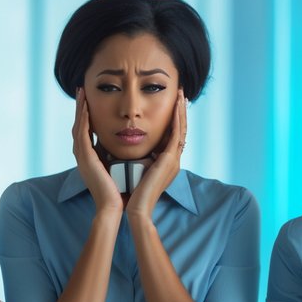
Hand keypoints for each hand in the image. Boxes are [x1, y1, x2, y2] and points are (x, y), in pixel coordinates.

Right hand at [73, 90, 122, 214]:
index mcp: (89, 156)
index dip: (86, 115)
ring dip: (80, 108)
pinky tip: (87, 107)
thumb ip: (116, 154)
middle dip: (80, 107)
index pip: (86, 130)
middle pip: (79, 124)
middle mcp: (82, 154)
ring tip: (82, 93)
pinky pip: (82, 133)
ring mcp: (81, 156)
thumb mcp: (116, 166)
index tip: (89, 100)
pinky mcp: (85, 157)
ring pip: (78, 125)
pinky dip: (84, 119)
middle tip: (81, 91)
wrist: (114, 206)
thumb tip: (126, 142)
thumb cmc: (118, 190)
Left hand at [126, 92, 186, 220]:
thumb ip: (131, 156)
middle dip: (180, 111)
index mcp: (163, 162)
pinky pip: (178, 134)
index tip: (169, 103)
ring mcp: (173, 160)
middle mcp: (172, 159)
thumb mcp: (131, 168)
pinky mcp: (170, 160)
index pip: (171, 135)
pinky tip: (177, 106)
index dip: (171, 119)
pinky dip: (178, 119)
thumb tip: (119, 144)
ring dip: (181, 110)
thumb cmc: (128, 192)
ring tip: (181, 94)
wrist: (131, 208)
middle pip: (180, 130)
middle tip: (180, 93)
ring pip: (182, 129)